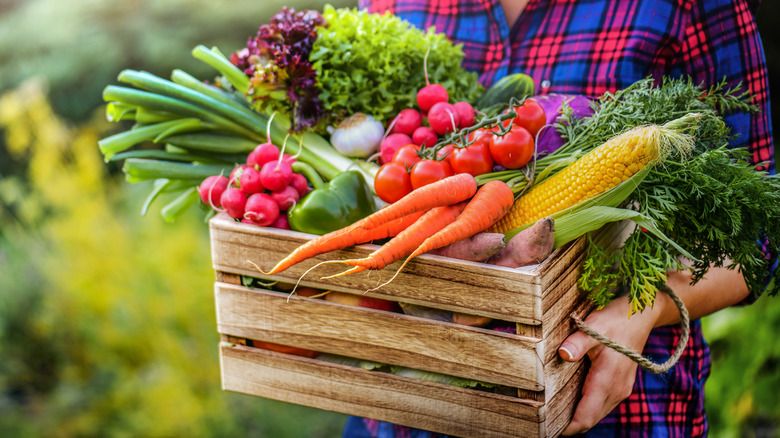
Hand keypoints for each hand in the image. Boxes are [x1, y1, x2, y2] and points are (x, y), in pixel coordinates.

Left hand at [558, 295, 663, 434]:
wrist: (641, 316)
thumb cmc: (616, 320)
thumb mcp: (593, 327)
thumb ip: (578, 343)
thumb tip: (563, 354)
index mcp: (607, 381)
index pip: (586, 417)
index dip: (568, 427)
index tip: (548, 428)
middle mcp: (616, 390)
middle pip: (590, 420)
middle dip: (570, 424)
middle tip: (545, 420)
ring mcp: (621, 388)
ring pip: (597, 413)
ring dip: (579, 416)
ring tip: (554, 412)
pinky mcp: (621, 384)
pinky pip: (602, 404)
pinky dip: (587, 407)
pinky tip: (571, 399)